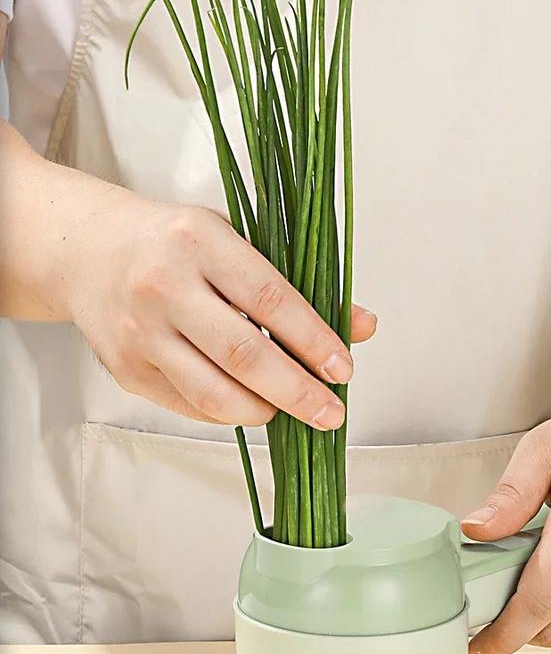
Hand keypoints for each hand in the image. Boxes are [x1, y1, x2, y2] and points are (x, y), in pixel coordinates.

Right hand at [0, 123, 375, 425]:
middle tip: (332, 412)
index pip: (269, 297)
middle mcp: (164, 287)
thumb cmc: (170, 243)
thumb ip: (297, 283)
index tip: (344, 367)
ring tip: (295, 412)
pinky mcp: (126, 370)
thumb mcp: (234, 241)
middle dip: (298, 392)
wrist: (86, 252)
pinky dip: (230, 413)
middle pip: (244, 355)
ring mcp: (140, 334)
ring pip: (214, 393)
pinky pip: (190, 406)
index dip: (313, 339)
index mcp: (199, 241)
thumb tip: (361, 326)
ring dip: (265, 411)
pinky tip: (254, 405)